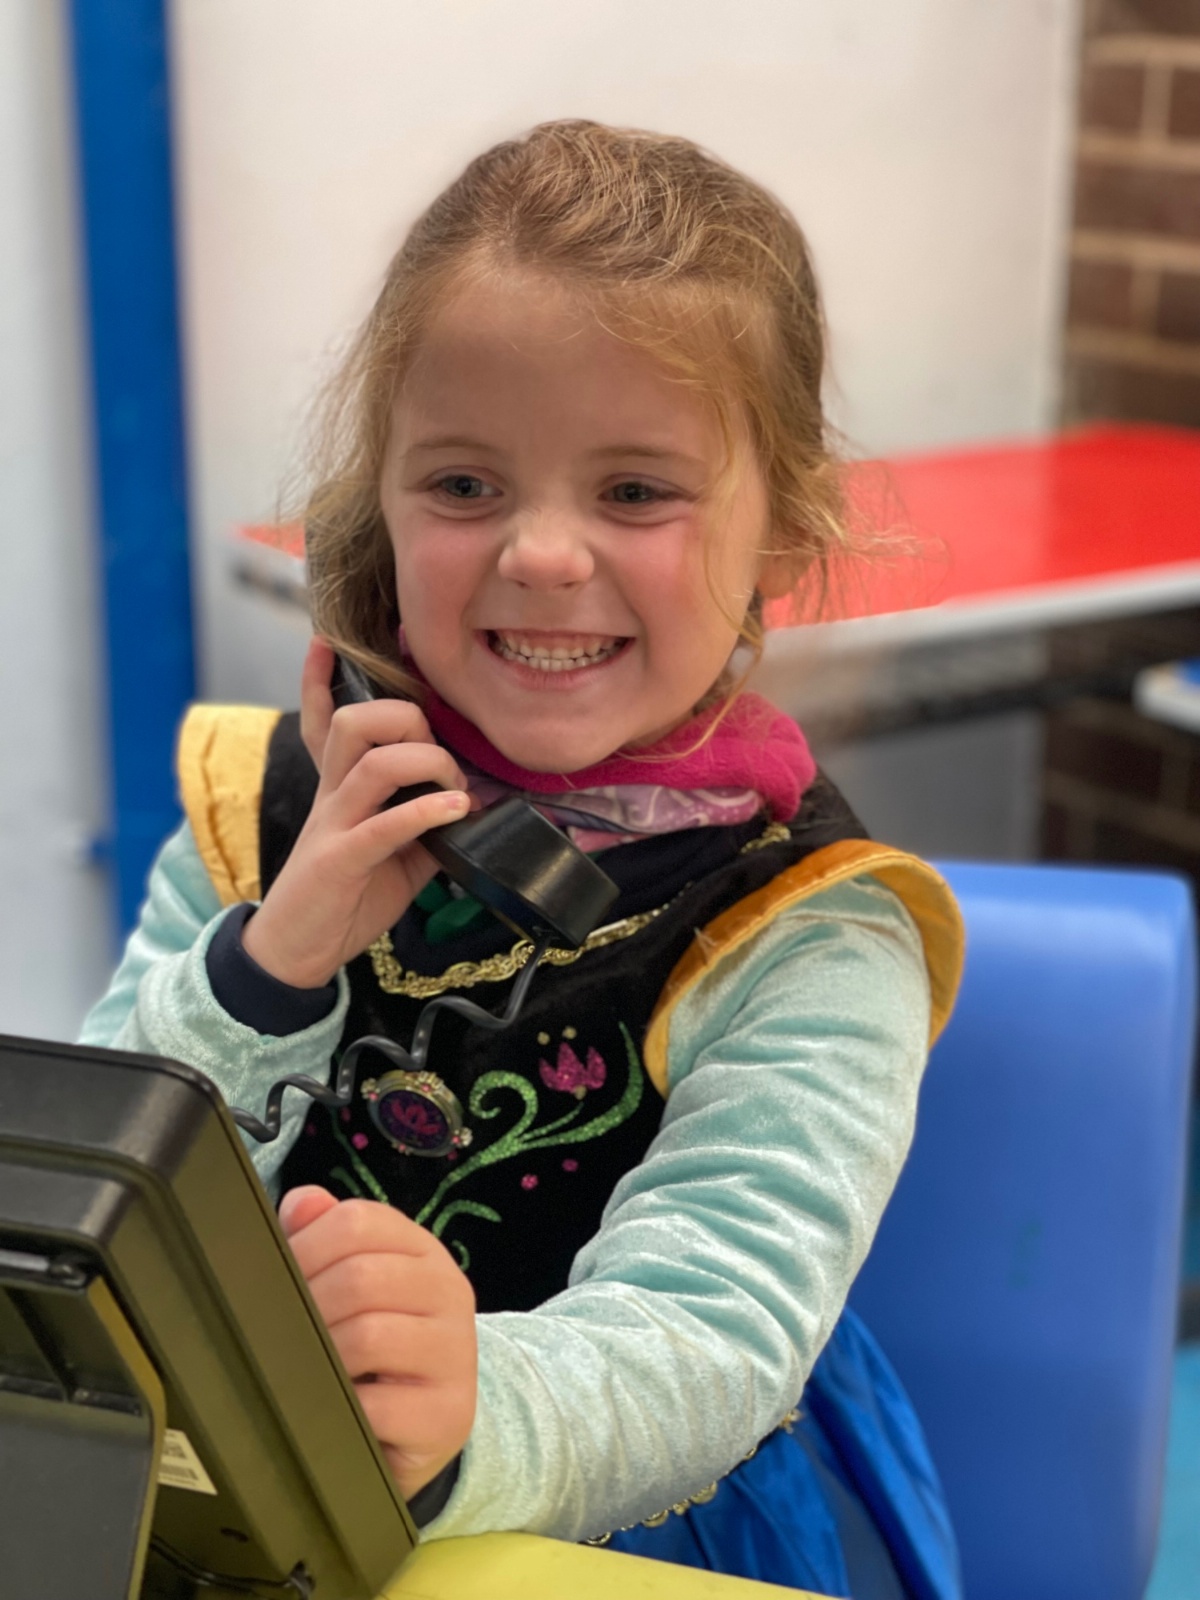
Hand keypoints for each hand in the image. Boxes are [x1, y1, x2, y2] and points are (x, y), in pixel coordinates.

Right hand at [242, 637, 471, 987]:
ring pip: (371, 762)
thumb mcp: (398, 857)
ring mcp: (333, 824)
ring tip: (455, 791)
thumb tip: (476, 810)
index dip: (320, 679)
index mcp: (340, 786)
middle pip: (354, 721)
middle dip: (406, 719)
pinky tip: (456, 810)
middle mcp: (332, 793)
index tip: (325, 641)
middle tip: (440, 755)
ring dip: (427, 764)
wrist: (297, 952)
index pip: (324, 720)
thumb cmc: (347, 897)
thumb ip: (429, 826)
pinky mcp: (340, 860)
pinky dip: (425, 811)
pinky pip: (383, 824)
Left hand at [279, 1187, 476, 1499]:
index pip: (359, 1221)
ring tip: (302, 1372)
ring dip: (319, 1359)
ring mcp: (455, 1352)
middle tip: (277, 1336)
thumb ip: (323, 1236)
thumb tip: (301, 1203)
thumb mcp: (355, 1286)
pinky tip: (327, 1411)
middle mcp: (448, 1290)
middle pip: (360, 1277)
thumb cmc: (378, 1347)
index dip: (303, 1247)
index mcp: (422, 1250)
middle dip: (305, 1308)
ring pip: (368, 1336)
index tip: (270, 1280)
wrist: (426, 1424)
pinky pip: (378, 1405)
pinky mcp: (450, 1413)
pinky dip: (339, 1410)